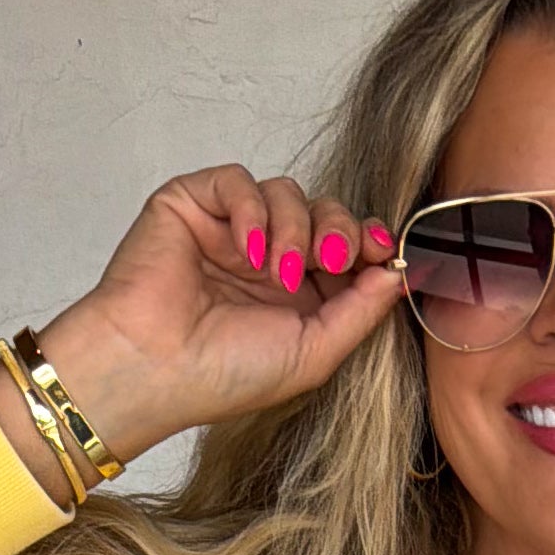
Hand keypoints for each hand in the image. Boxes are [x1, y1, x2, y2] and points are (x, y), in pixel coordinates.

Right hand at [0, 166, 406, 498]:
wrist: (154, 367)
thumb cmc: (224, 374)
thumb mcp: (313, 353)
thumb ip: (361, 312)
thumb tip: (399, 271)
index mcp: (295, 296)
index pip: (344, 247)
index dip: (366, 241)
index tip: (381, 251)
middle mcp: (264, 258)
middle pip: (323, 210)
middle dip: (339, 228)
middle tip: (334, 258)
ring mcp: (228, 229)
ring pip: (286, 192)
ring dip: (294, 228)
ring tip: (277, 272)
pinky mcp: (192, 204)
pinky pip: (239, 180)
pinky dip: (252, 210)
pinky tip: (246, 251)